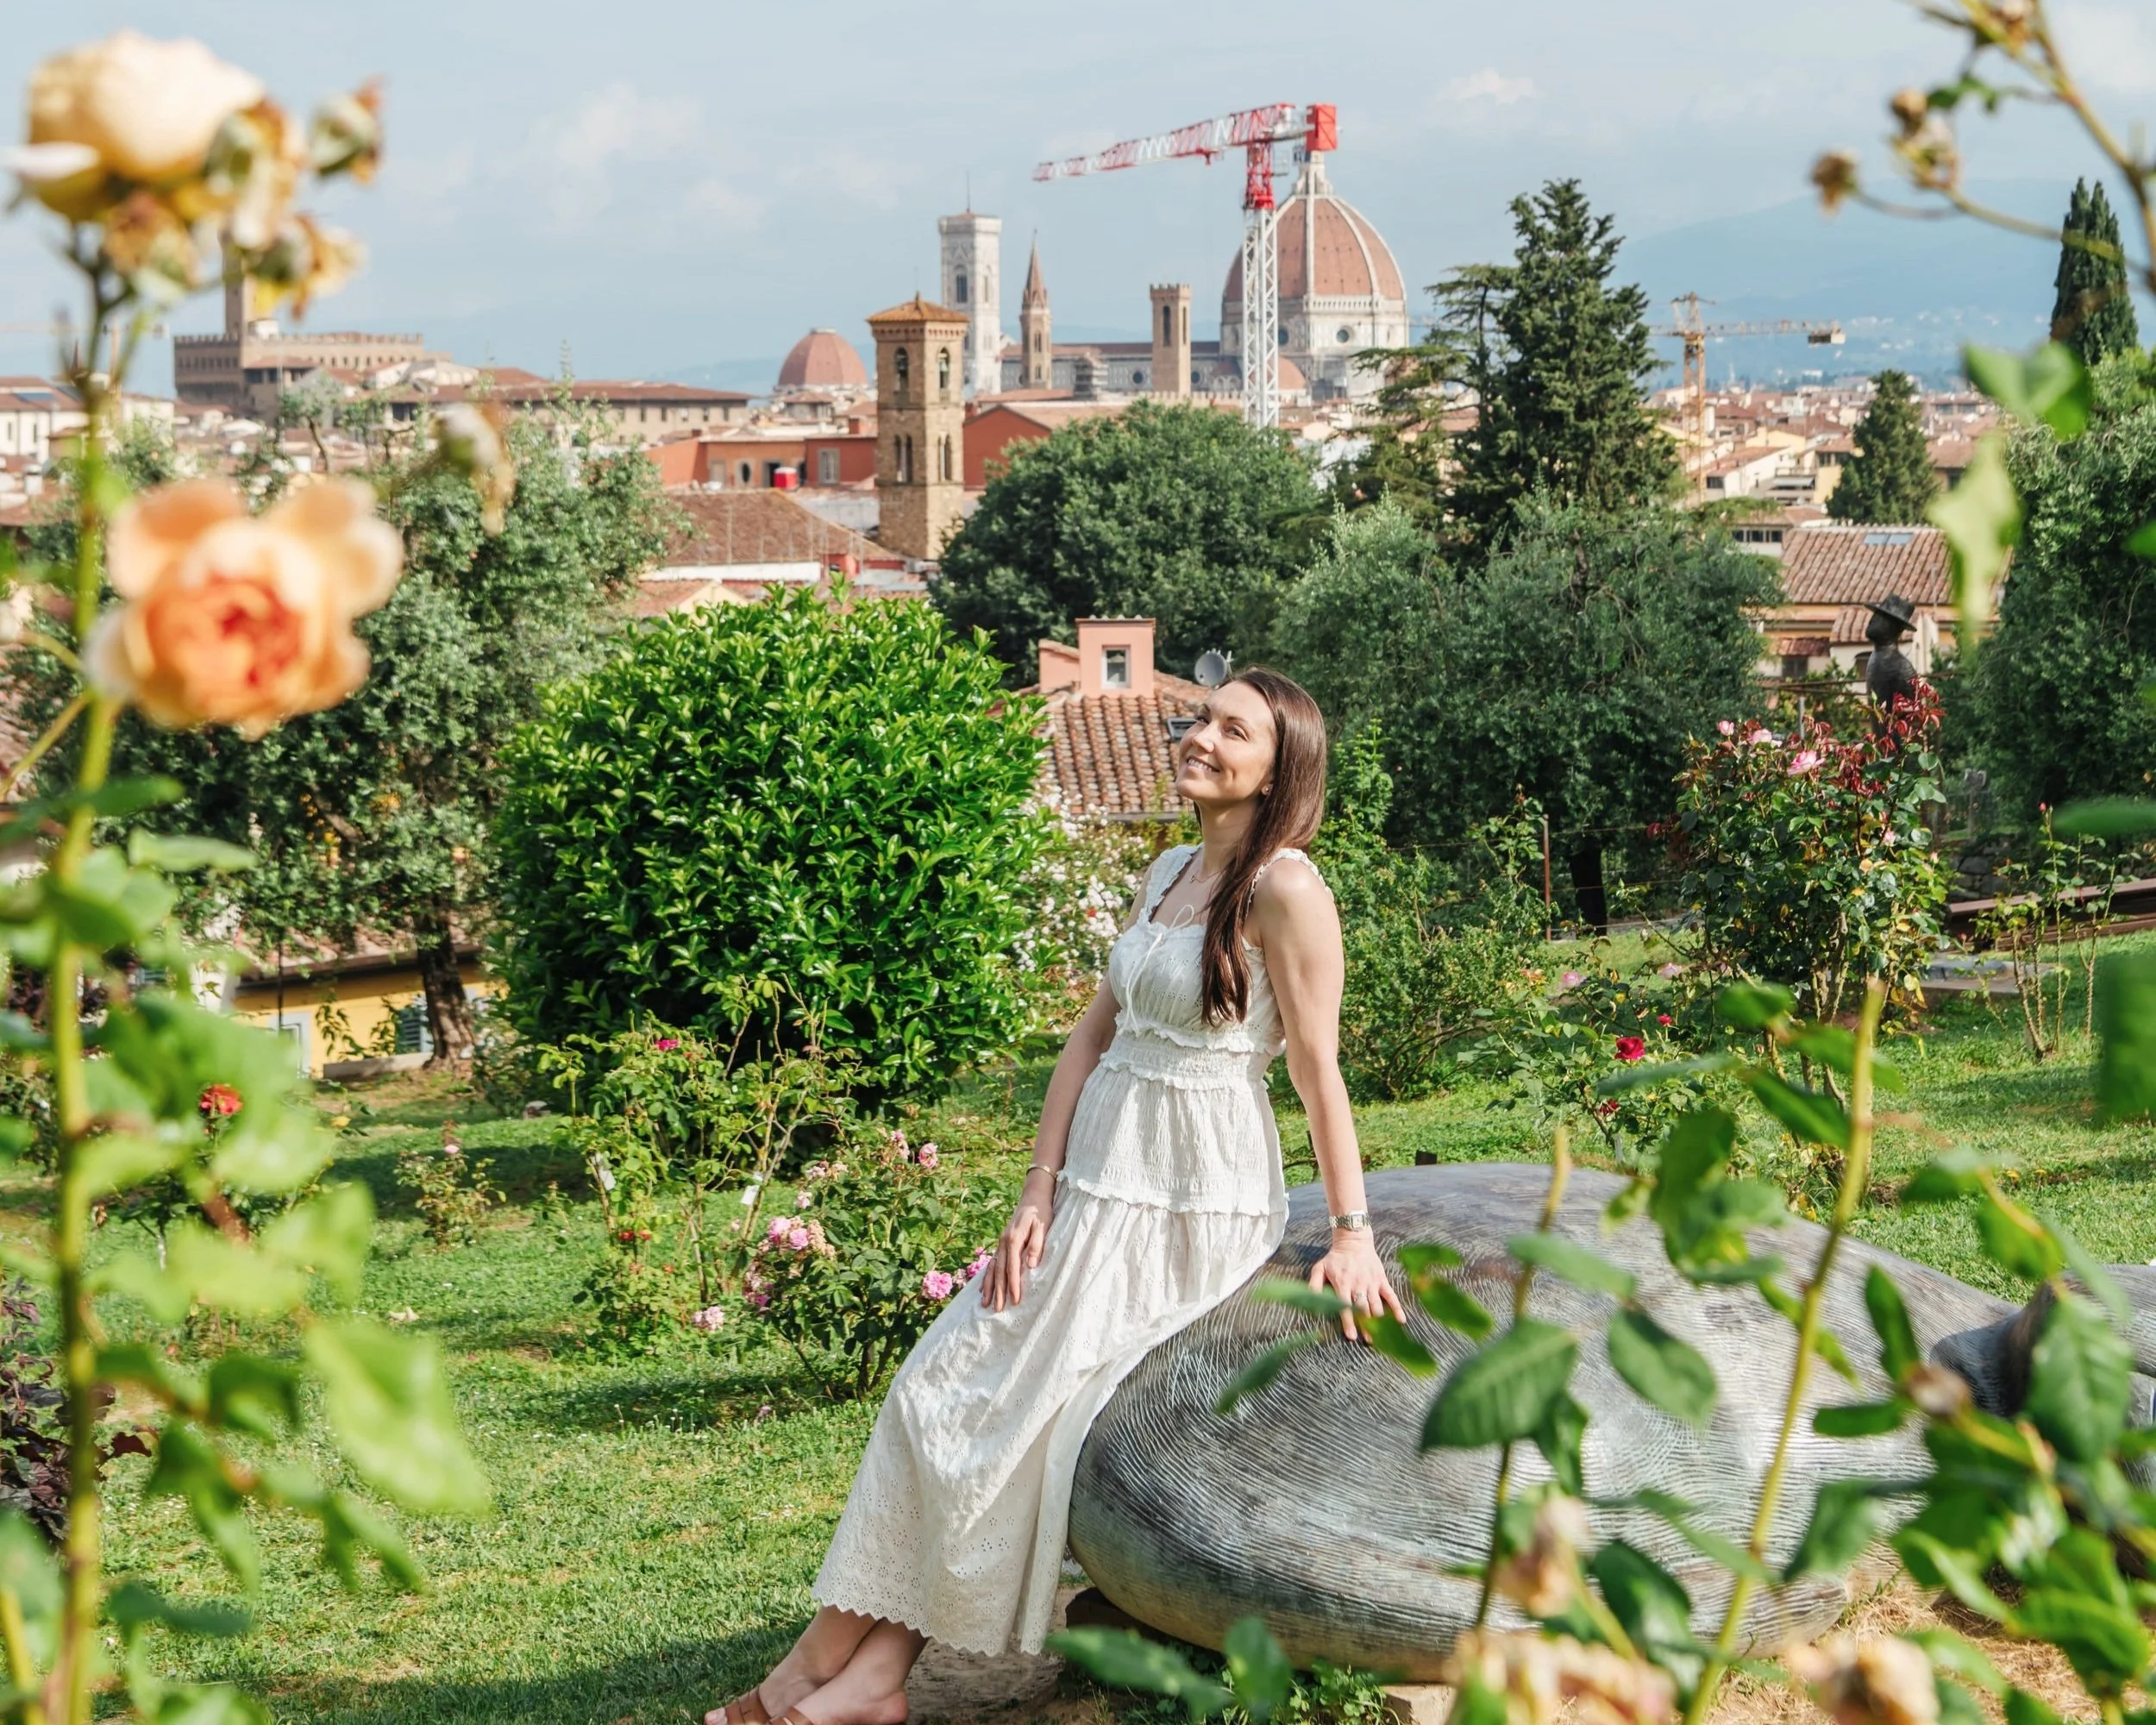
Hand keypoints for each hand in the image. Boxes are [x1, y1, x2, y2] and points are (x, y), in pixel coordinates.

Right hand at [986, 1168, 1054, 1312]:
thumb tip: (1030, 1265)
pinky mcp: (1002, 1243)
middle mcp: (1004, 1242)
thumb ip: (1037, 1245)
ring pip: (992, 1268)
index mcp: (1014, 1239)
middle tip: (997, 1309)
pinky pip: (992, 1262)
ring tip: (985, 1303)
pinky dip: (987, 1276)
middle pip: (999, 1271)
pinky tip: (984, 1288)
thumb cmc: (1041, 1213)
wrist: (1033, 1197)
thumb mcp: (1043, 1226)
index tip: (1015, 1301)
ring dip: (989, 1286)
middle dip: (998, 1291)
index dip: (1013, 1285)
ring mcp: (1000, 1243)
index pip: (1013, 1267)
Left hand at [1309, 1230, 1406, 1340]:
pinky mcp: (1382, 1280)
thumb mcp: (1319, 1268)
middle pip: (1364, 1309)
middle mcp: (1358, 1285)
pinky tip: (1401, 1321)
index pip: (1345, 1306)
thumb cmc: (1335, 1258)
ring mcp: (1371, 1283)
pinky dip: (1397, 1308)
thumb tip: (1310, 1301)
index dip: (1349, 1322)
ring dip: (1379, 1321)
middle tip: (1369, 1341)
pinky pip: (1391, 1296)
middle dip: (1366, 1326)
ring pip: (1377, 1305)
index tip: (1351, 1337)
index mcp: (1342, 1284)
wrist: (1354, 1241)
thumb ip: (1314, 1285)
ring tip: (1381, 1336)